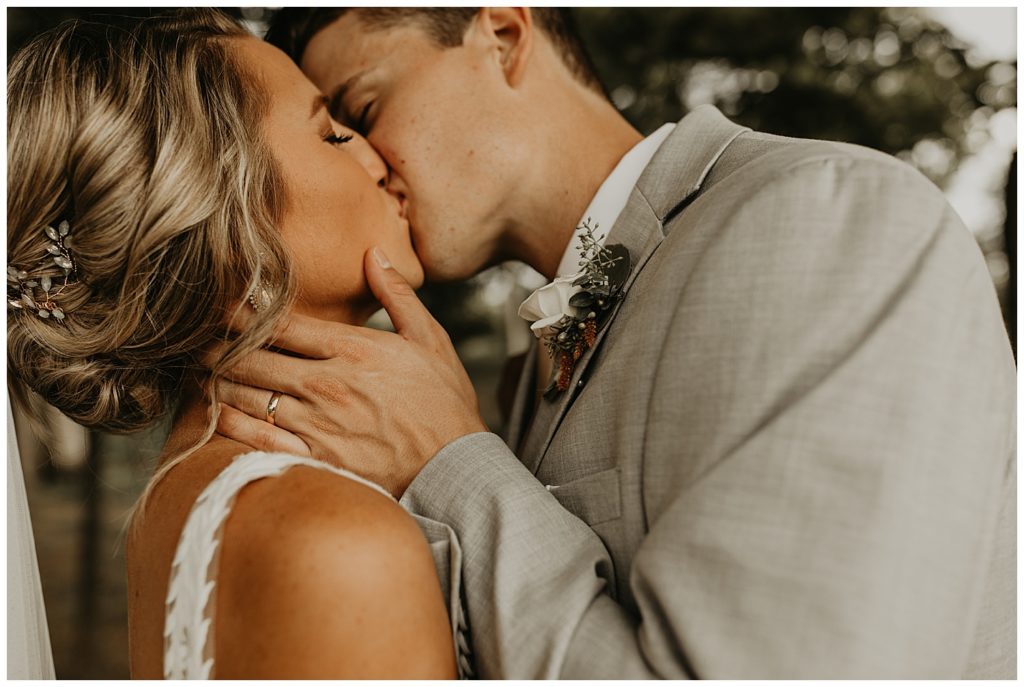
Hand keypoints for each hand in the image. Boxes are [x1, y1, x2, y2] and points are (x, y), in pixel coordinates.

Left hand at [214, 247, 487, 496]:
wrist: (457, 470)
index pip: (280, 323)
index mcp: (354, 350)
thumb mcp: (431, 341)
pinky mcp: (316, 460)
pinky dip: (231, 424)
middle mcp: (328, 384)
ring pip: (248, 396)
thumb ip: (397, 296)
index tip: (221, 302)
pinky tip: (219, 413)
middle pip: (252, 358)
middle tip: (197, 336)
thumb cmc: (446, 405)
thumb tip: (372, 255)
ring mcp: (319, 425)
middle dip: (219, 344)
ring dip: (219, 380)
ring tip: (201, 370)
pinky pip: (257, 439)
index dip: (242, 310)